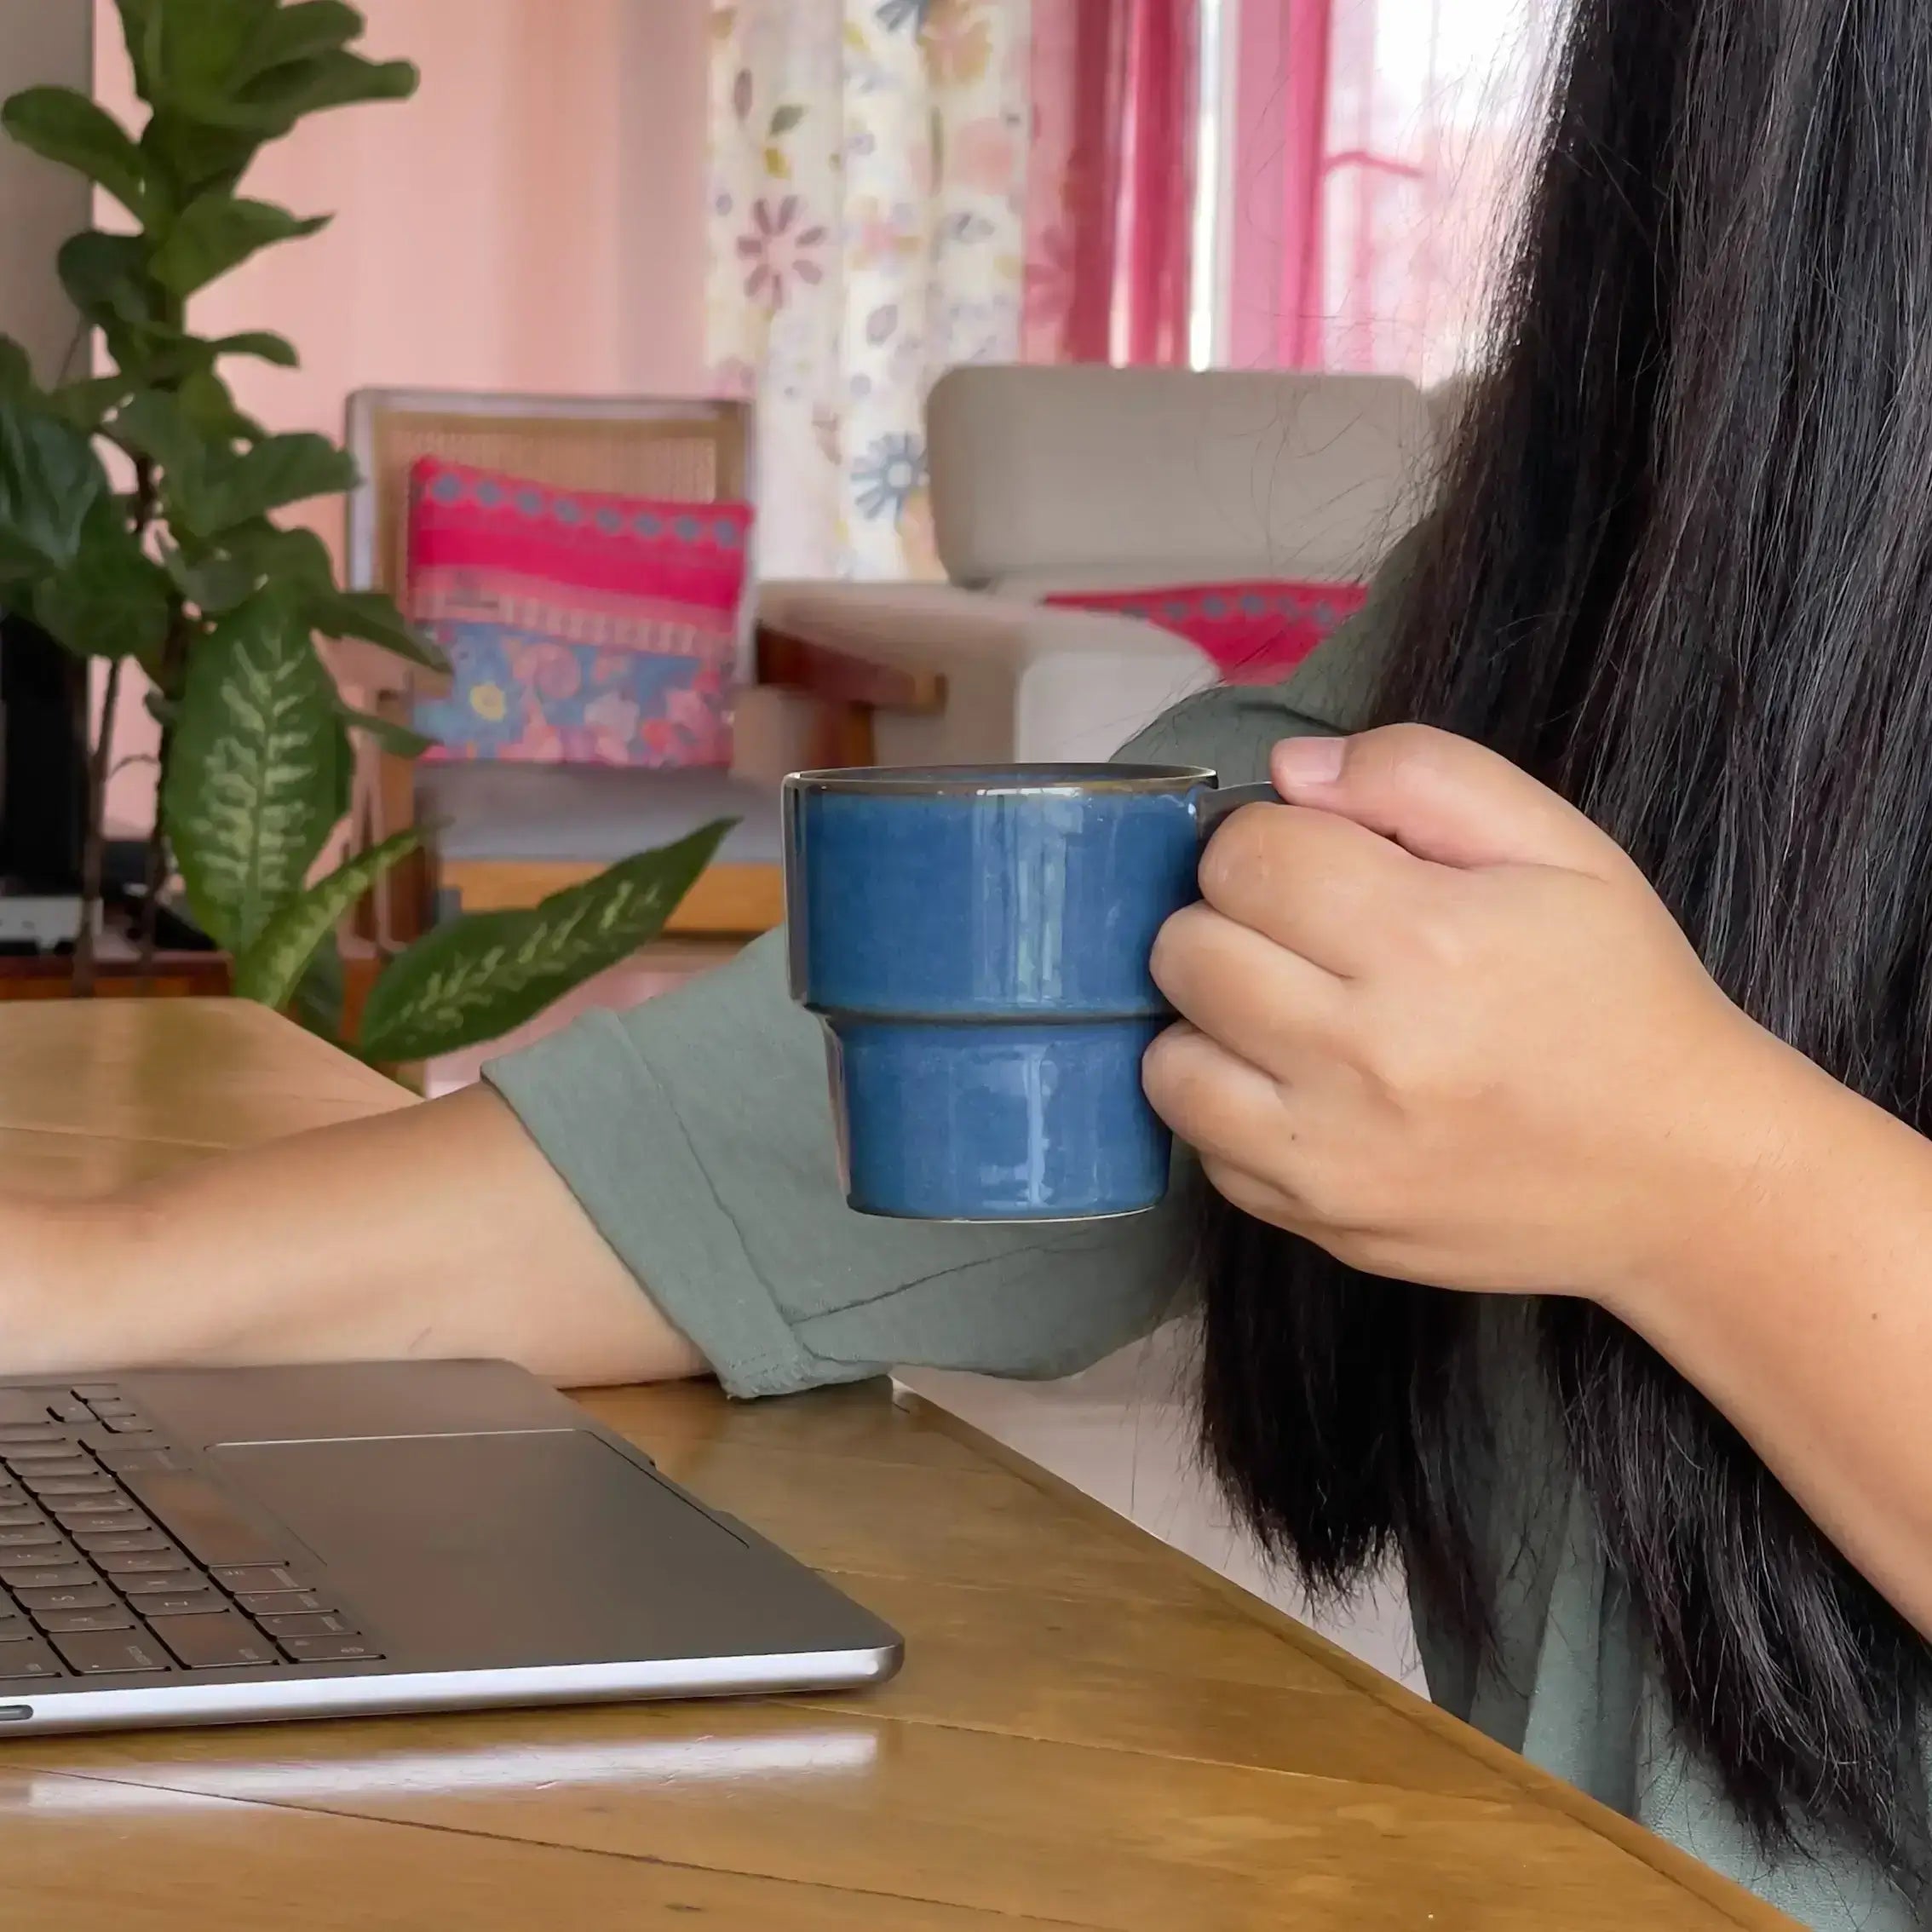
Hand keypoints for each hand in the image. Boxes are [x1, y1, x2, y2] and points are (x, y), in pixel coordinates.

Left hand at [1143, 726, 1793, 1302]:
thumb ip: (1421, 775)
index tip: (1317, 862)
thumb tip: (1288, 770)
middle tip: (1300, 935)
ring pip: (1167, 1058)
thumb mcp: (1560, 846)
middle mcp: (1361, 1055)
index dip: (1271, 841)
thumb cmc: (1618, 994)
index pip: (1246, 856)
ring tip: (1287, 1012)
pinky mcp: (1316, 1221)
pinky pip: (1201, 1146)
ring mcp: (1330, 1154)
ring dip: (1211, 1020)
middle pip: (1186, 949)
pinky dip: (1230, 1107)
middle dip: (1228, 920)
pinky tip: (1303, 1086)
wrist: (1681, 1172)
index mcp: (1425, 940)